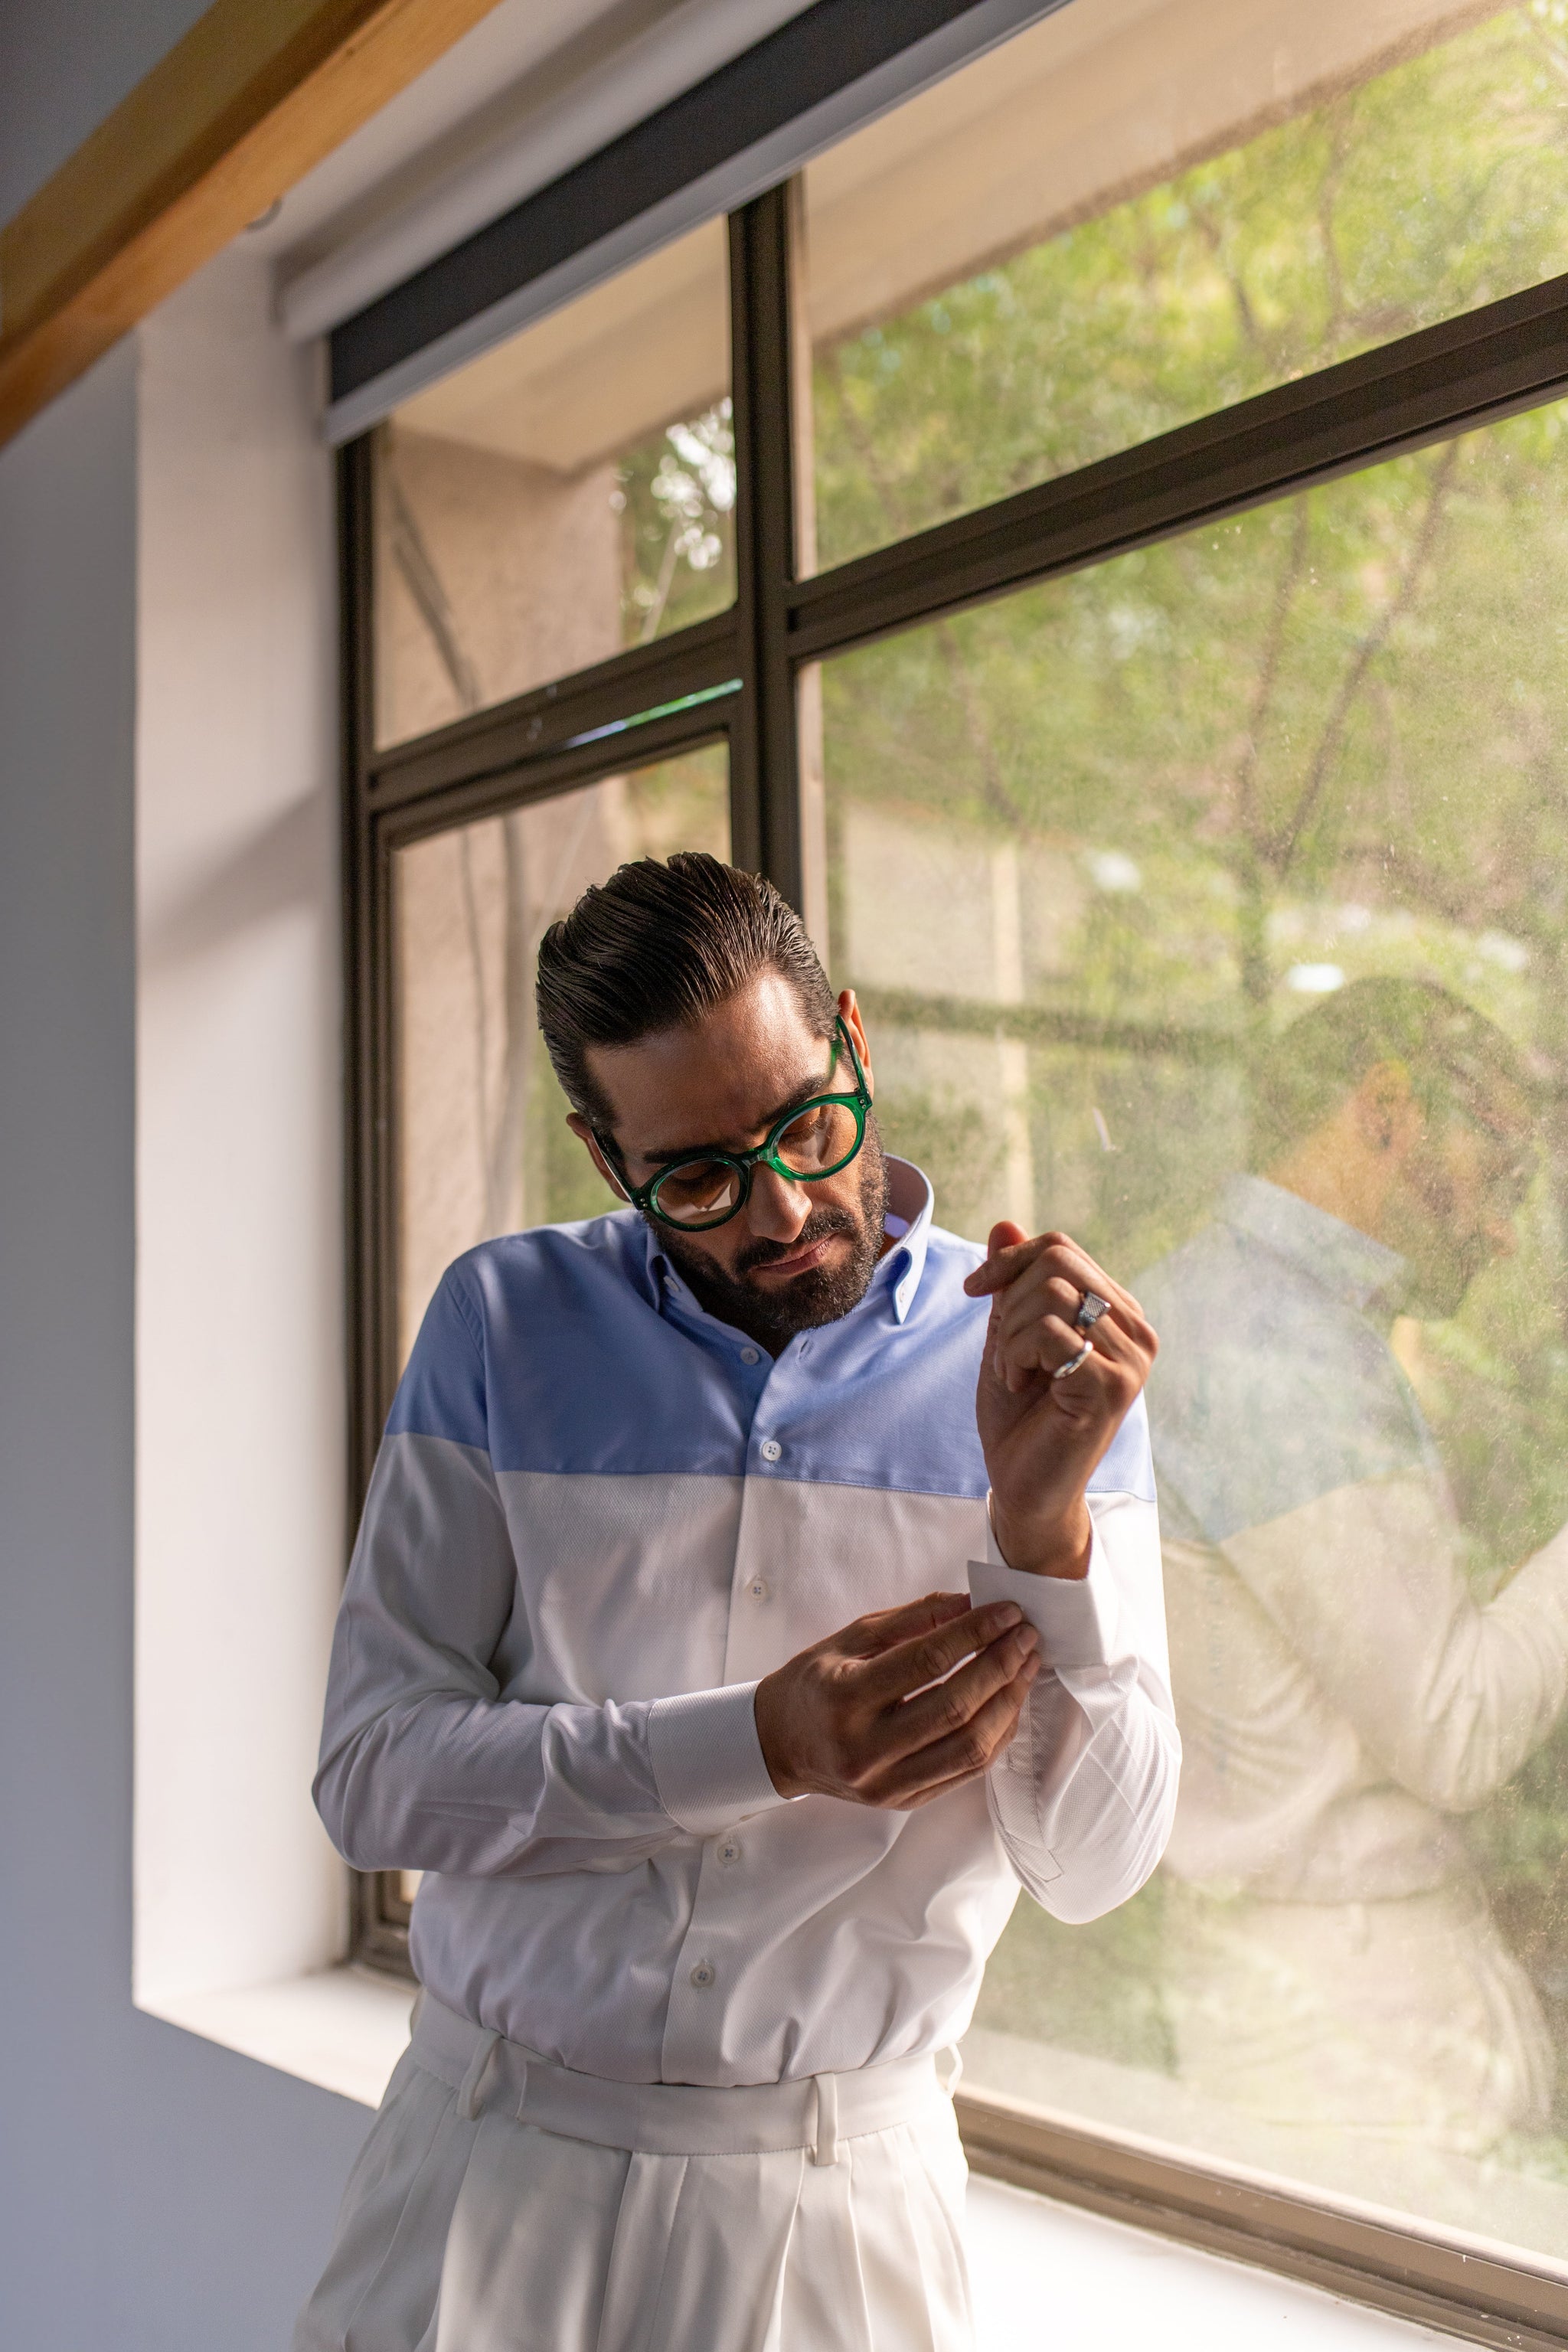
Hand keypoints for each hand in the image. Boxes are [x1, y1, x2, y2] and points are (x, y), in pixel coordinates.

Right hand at [754, 1592, 1040, 1807]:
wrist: (781, 1744)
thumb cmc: (816, 1683)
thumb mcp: (851, 1637)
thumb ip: (912, 1619)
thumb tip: (970, 1603)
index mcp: (845, 1697)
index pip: (926, 1662)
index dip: (974, 1633)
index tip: (1006, 1611)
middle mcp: (865, 1748)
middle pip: (954, 1707)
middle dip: (1000, 1665)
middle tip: (1026, 1634)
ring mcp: (886, 1783)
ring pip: (969, 1747)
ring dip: (1008, 1702)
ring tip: (1026, 1666)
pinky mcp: (905, 1802)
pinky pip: (967, 1771)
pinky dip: (997, 1734)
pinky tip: (1008, 1702)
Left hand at [963, 1225, 1157, 1578]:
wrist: (1024, 1486)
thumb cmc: (1019, 1416)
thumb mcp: (1008, 1336)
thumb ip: (1012, 1284)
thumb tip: (1005, 1223)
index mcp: (1117, 1312)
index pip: (1061, 1249)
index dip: (1009, 1260)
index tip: (974, 1290)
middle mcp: (1135, 1330)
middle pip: (1055, 1263)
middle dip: (1007, 1302)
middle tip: (1006, 1352)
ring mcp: (1131, 1359)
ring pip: (1049, 1296)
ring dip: (1009, 1336)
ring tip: (1016, 1374)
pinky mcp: (1113, 1386)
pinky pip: (1048, 1333)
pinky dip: (1015, 1356)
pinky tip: (1021, 1387)